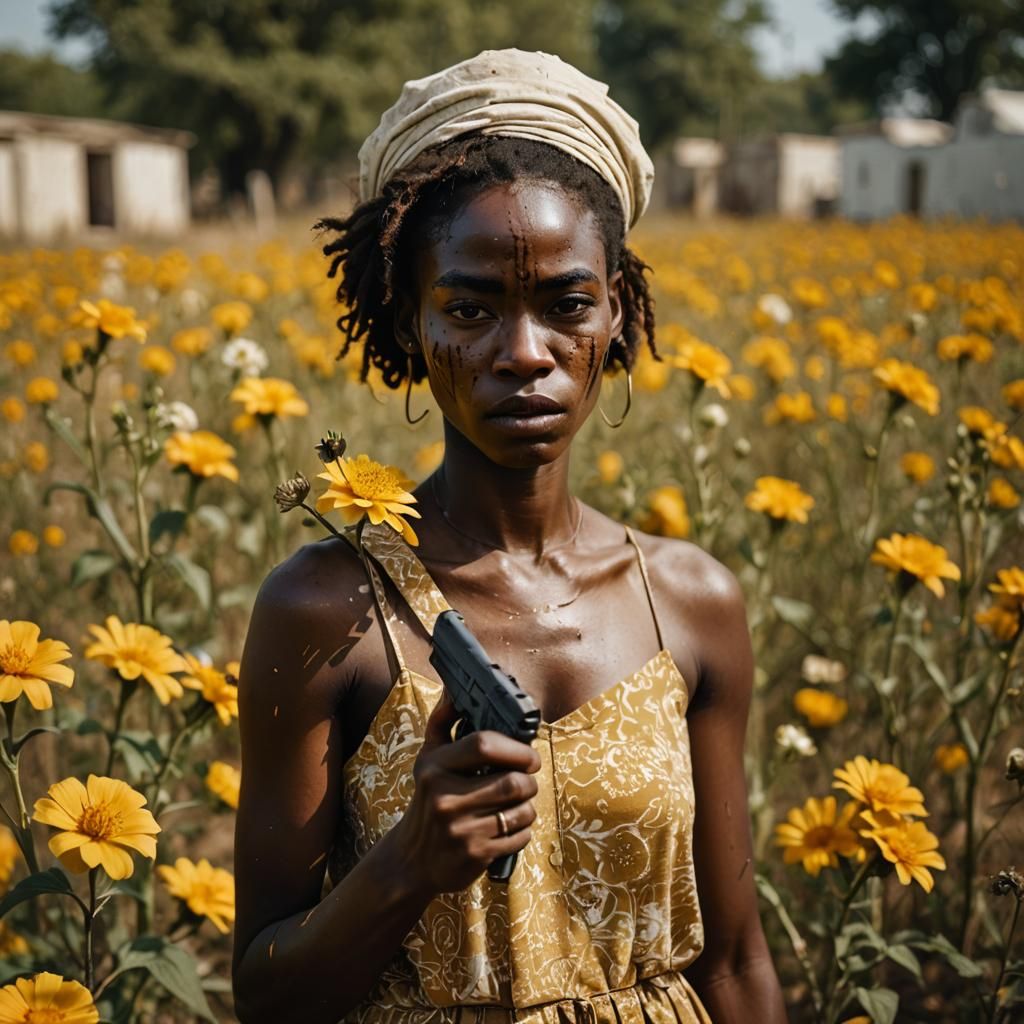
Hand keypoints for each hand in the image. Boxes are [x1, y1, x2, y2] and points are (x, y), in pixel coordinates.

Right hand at [393, 690, 540, 895]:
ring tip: (518, 804)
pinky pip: (520, 836)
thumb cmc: (427, 801)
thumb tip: (454, 691)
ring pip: (521, 810)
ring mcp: (461, 829)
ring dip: (528, 806)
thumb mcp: (427, 761)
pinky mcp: (475, 855)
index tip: (528, 756)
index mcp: (435, 768)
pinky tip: (509, 827)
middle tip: (526, 781)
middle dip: (529, 781)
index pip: (483, 744)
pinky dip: (523, 830)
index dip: (516, 748)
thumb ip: (442, 723)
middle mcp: (445, 797)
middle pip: (512, 781)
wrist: (410, 861)